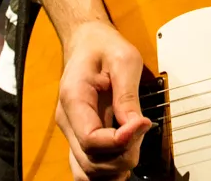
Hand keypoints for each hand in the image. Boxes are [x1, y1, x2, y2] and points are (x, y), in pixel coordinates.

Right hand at [55, 20, 153, 180]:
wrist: (87, 42)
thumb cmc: (103, 47)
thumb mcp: (124, 59)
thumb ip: (127, 94)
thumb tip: (136, 125)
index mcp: (74, 98)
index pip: (90, 139)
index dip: (119, 141)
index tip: (142, 124)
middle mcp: (68, 120)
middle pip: (90, 161)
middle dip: (123, 154)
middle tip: (142, 129)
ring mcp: (72, 131)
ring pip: (86, 171)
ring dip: (114, 167)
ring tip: (135, 143)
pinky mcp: (80, 135)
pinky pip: (87, 166)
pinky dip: (106, 169)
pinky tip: (124, 154)